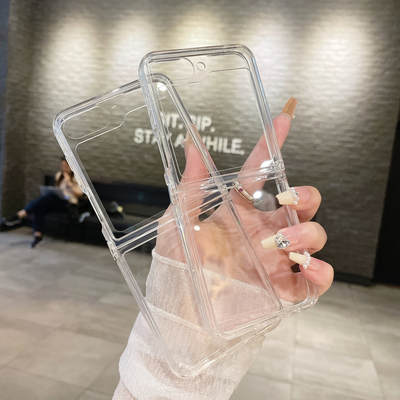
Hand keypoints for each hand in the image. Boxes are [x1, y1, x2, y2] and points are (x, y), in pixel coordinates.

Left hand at [155, 101, 332, 312]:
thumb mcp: (178, 223)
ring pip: (313, 234)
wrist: (179, 318)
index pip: (262, 174)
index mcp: (238, 213)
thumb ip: (190, 185)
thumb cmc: (176, 270)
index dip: (273, 146)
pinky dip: (321, 270)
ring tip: (280, 242)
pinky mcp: (285, 289)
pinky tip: (306, 267)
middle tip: (288, 199)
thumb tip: (191, 144)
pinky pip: (317, 277)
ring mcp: (276, 260)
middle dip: (306, 194)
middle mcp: (262, 232)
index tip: (283, 119)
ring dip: (306, 232)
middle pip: (302, 202)